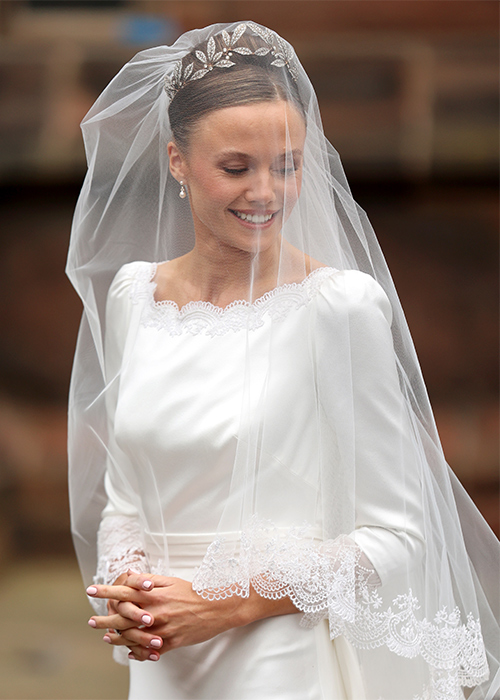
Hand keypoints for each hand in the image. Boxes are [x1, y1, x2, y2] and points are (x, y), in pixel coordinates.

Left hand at [87, 571, 297, 660]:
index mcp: (154, 594)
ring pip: (132, 637)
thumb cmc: (194, 592)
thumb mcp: (172, 581)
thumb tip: (131, 575)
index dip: (106, 591)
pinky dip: (138, 652)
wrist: (217, 607)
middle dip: (104, 619)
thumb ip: (150, 581)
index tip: (91, 590)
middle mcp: (155, 612)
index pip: (124, 591)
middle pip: (122, 617)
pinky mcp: (170, 643)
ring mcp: (161, 629)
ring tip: (107, 637)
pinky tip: (130, 652)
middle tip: (91, 621)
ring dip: (117, 637)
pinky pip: (148, 651)